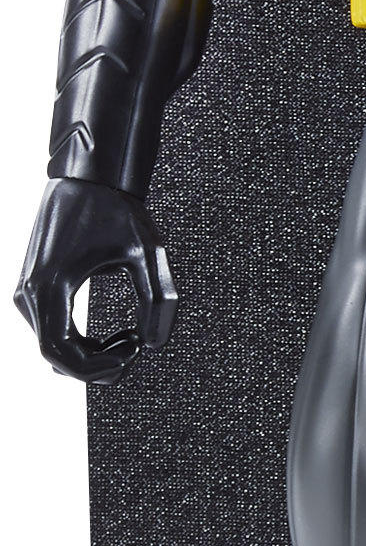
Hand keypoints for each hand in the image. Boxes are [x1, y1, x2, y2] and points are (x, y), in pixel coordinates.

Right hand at [15, 176, 177, 384]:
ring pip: (55, 348)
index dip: (95, 369)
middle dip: (99, 364)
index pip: (58, 354)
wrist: (90, 176)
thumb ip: (158, 299)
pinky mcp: (34, 288)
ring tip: (132, 337)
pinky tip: (117, 331)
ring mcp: (27, 291)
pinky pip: (54, 331)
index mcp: (48, 286)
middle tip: (137, 348)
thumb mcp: (147, 252)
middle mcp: (29, 292)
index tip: (132, 355)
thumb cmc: (116, 208)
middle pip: (56, 357)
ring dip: (93, 354)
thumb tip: (154, 343)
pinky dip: (84, 342)